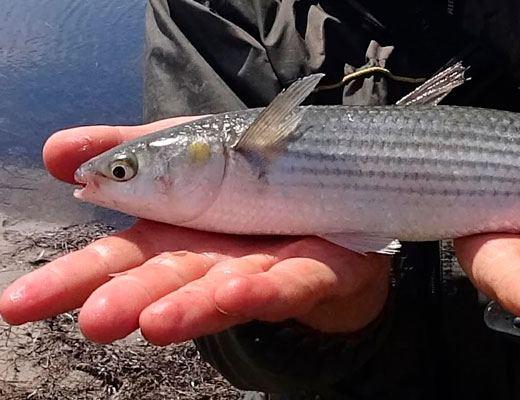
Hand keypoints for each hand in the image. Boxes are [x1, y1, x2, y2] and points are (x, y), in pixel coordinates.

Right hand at [0, 118, 390, 344]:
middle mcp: (213, 263)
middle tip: (98, 320)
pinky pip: (293, 283)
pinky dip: (266, 290)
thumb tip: (57, 153)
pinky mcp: (318, 273)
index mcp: (177, 238)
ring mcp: (265, 271)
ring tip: (157, 322)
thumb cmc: (253, 182)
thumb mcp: (187, 147)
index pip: (117, 261)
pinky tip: (238, 291)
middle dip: (133, 301)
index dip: (70, 280)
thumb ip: (129, 149)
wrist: (338, 200)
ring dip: (193, 306)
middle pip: (167, 284)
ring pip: (227, 291)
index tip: (17, 305)